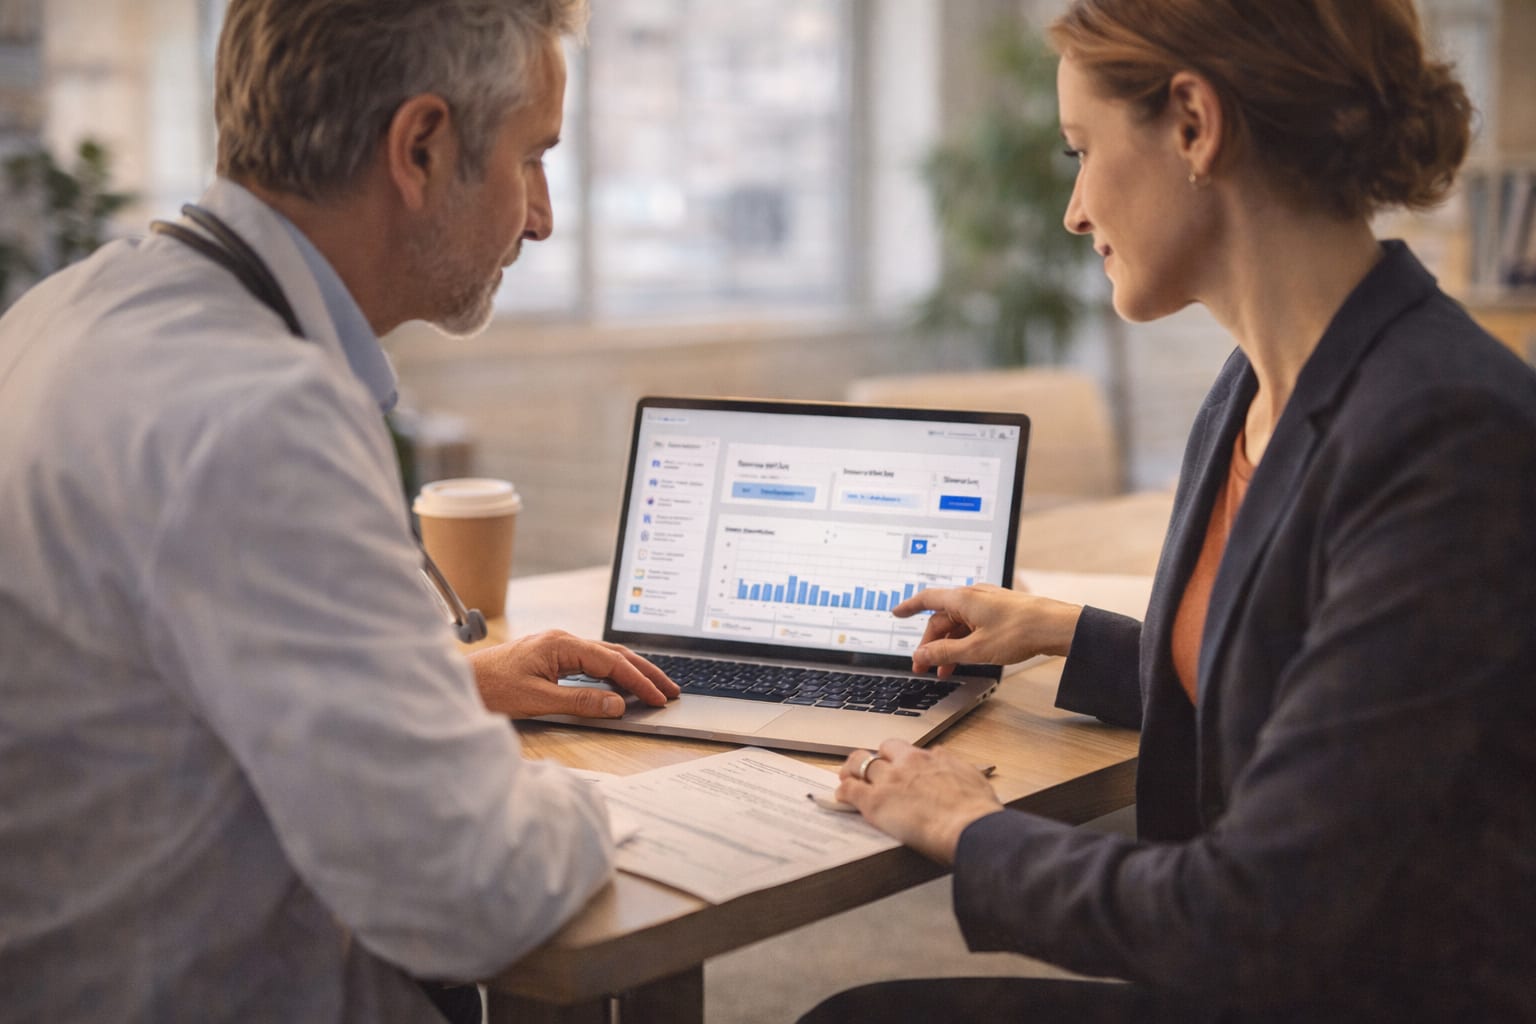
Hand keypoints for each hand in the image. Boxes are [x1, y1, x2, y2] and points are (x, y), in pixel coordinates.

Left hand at [468, 629, 679, 718]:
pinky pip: (592, 661)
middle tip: (670, 690)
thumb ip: (580, 702)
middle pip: (615, 653)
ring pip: (605, 655)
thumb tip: (617, 704)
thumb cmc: (492, 688)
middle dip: (645, 672)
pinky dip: (612, 672)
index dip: (639, 682)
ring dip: (631, 671)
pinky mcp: (552, 656)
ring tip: (654, 687)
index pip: (612, 662)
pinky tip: (621, 685)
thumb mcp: (538, 700)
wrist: (461, 682)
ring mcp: (558, 646)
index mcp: (562, 644)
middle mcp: (563, 640)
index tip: (659, 698)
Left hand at [834, 740, 1003, 863]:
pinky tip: (841, 797)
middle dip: (871, 760)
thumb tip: (941, 756)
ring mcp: (889, 780)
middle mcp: (906, 763)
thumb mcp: (970, 777)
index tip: (891, 764)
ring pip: (859, 764)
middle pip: (878, 752)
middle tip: (866, 771)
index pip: (900, 748)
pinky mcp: (875, 801)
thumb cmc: (976, 810)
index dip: (892, 756)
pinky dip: (843, 792)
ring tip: (847, 779)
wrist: (970, 827)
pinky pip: (850, 790)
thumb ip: (951, 764)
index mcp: (928, 758)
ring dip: (851, 771)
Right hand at [892, 583, 1081, 677]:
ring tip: (947, 671)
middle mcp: (973, 596)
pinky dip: (965, 642)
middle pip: (942, 618)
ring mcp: (988, 603)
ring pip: (958, 624)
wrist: (1057, 626)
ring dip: (949, 646)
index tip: (896, 613)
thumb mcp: (976, 649)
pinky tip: (967, 659)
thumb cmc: (1020, 631)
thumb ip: (944, 653)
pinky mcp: (1000, 611)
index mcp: (963, 598)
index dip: (909, 607)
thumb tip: (921, 656)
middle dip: (931, 643)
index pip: (926, 599)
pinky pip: (973, 625)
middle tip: (925, 667)